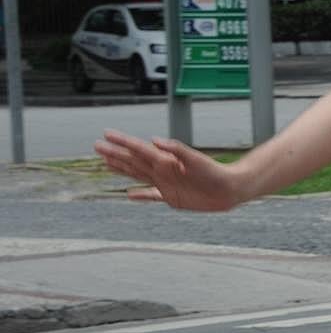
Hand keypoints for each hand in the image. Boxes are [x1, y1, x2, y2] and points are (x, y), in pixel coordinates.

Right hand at [94, 129, 243, 210]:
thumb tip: (155, 141)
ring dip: (122, 169)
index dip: (122, 142)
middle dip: (115, 153)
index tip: (106, 135)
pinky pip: (152, 196)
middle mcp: (163, 170)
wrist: (230, 189)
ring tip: (107, 162)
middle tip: (97, 146)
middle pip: (133, 160)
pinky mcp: (172, 197)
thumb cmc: (215, 173)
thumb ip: (177, 150)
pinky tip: (129, 194)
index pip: (139, 149)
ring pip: (138, 175)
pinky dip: (140, 195)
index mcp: (166, 160)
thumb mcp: (196, 160)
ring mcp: (166, 183)